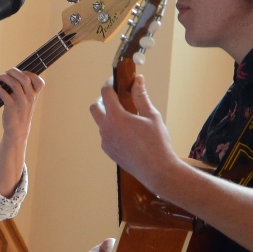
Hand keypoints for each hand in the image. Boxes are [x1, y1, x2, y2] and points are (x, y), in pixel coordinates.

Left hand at [0, 68, 44, 195]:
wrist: (17, 132)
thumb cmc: (20, 114)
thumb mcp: (27, 102)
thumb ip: (24, 90)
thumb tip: (11, 75)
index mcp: (35, 96)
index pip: (38, 80)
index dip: (29, 73)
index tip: (19, 72)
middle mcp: (30, 98)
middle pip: (24, 78)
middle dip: (14, 72)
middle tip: (6, 72)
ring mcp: (21, 103)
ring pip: (14, 84)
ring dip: (4, 77)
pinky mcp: (11, 108)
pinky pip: (4, 94)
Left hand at [89, 74, 180, 192]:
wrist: (156, 170)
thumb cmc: (157, 143)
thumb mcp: (152, 116)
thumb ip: (141, 97)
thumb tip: (138, 81)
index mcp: (116, 118)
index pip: (105, 94)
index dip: (110, 84)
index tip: (115, 81)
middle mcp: (106, 129)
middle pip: (95, 107)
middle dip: (102, 99)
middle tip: (116, 97)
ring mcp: (105, 141)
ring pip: (100, 122)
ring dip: (108, 115)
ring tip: (125, 115)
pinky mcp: (108, 151)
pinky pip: (105, 135)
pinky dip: (111, 129)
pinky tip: (127, 131)